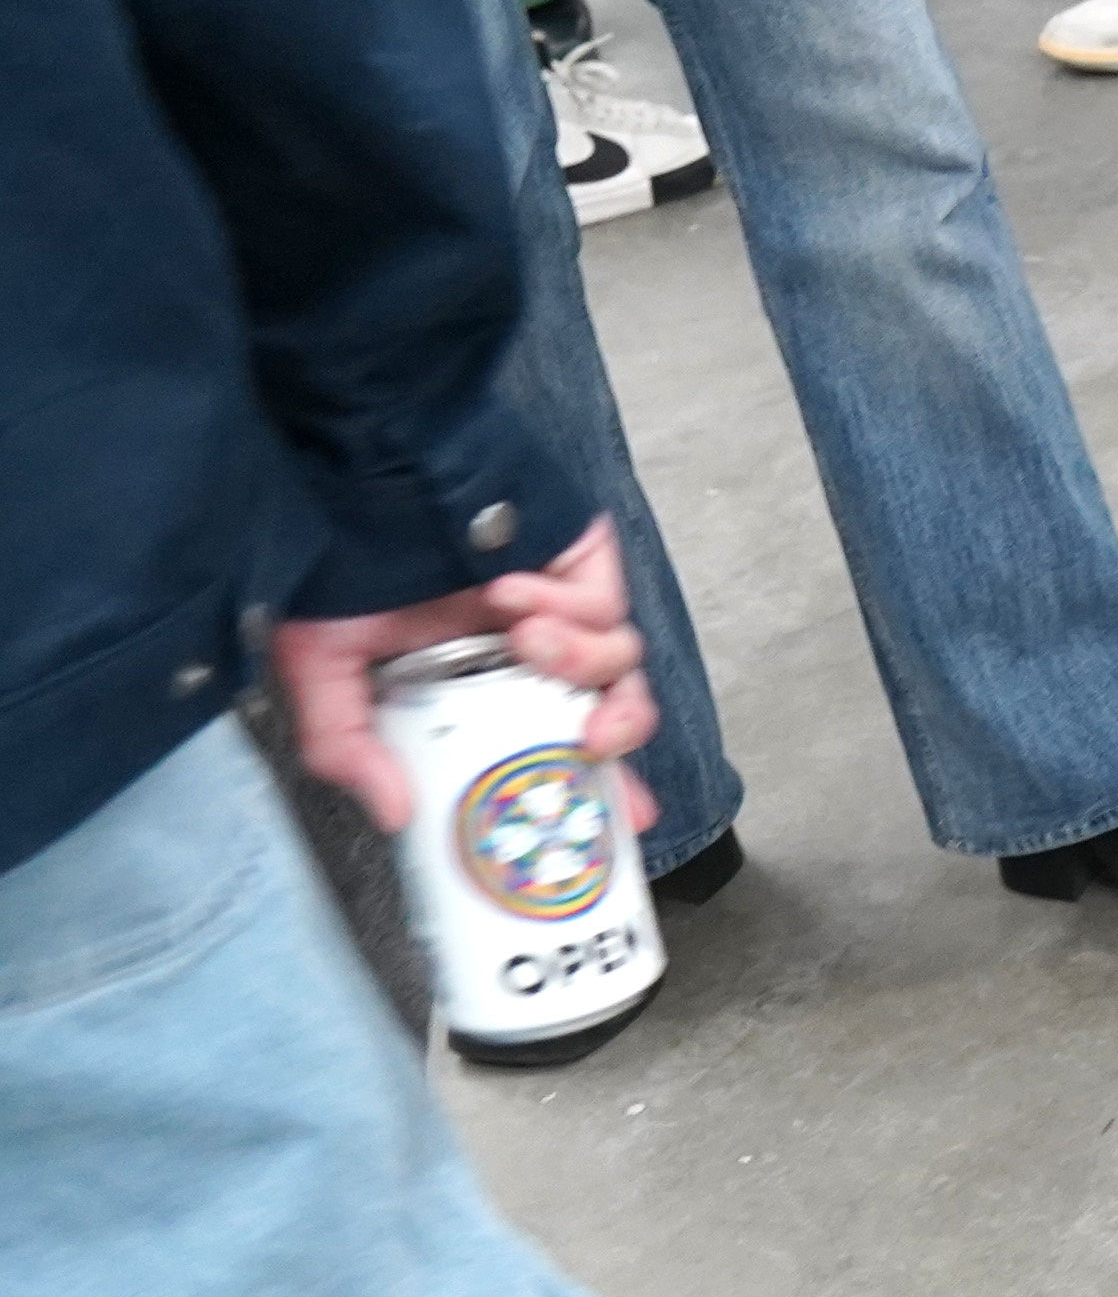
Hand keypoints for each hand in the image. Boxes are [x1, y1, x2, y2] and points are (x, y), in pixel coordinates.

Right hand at [278, 521, 658, 838]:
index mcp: (479, 685)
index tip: (608, 829)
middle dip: (618, 737)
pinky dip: (567, 607)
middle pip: (610, 711)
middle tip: (592, 746)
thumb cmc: (335, 561)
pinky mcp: (582, 562)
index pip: (550, 747)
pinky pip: (604, 604)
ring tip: (524, 640)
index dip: (588, 789)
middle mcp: (527, 652)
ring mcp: (561, 604)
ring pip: (618, 662)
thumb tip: (393, 815)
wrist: (356, 468)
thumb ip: (347, 743)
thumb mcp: (319, 666)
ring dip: (579, 662)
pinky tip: (511, 594)